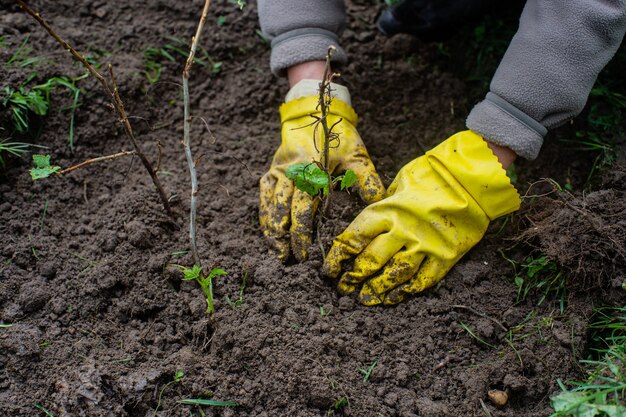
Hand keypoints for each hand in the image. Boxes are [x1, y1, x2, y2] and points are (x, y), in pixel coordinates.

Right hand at [260, 96, 385, 260]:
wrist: (315, 109)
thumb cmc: (338, 134)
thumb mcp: (357, 155)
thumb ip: (367, 180)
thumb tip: (381, 205)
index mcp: (312, 172)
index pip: (304, 210)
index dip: (302, 233)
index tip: (305, 253)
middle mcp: (292, 173)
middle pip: (285, 212)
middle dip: (287, 237)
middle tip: (291, 259)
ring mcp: (279, 171)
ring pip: (270, 205)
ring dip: (272, 230)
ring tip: (277, 251)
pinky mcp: (273, 169)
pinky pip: (263, 194)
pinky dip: (264, 213)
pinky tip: (268, 229)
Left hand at [323, 131, 520, 304]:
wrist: (470, 179)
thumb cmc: (430, 175)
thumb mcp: (398, 184)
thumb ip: (382, 206)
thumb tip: (367, 225)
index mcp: (386, 211)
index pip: (352, 239)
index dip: (337, 258)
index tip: (329, 270)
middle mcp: (402, 231)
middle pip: (371, 261)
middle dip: (354, 277)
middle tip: (345, 288)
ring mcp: (425, 246)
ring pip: (394, 275)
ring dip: (377, 290)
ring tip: (366, 299)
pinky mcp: (446, 257)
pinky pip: (423, 280)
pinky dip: (406, 292)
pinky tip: (394, 297)